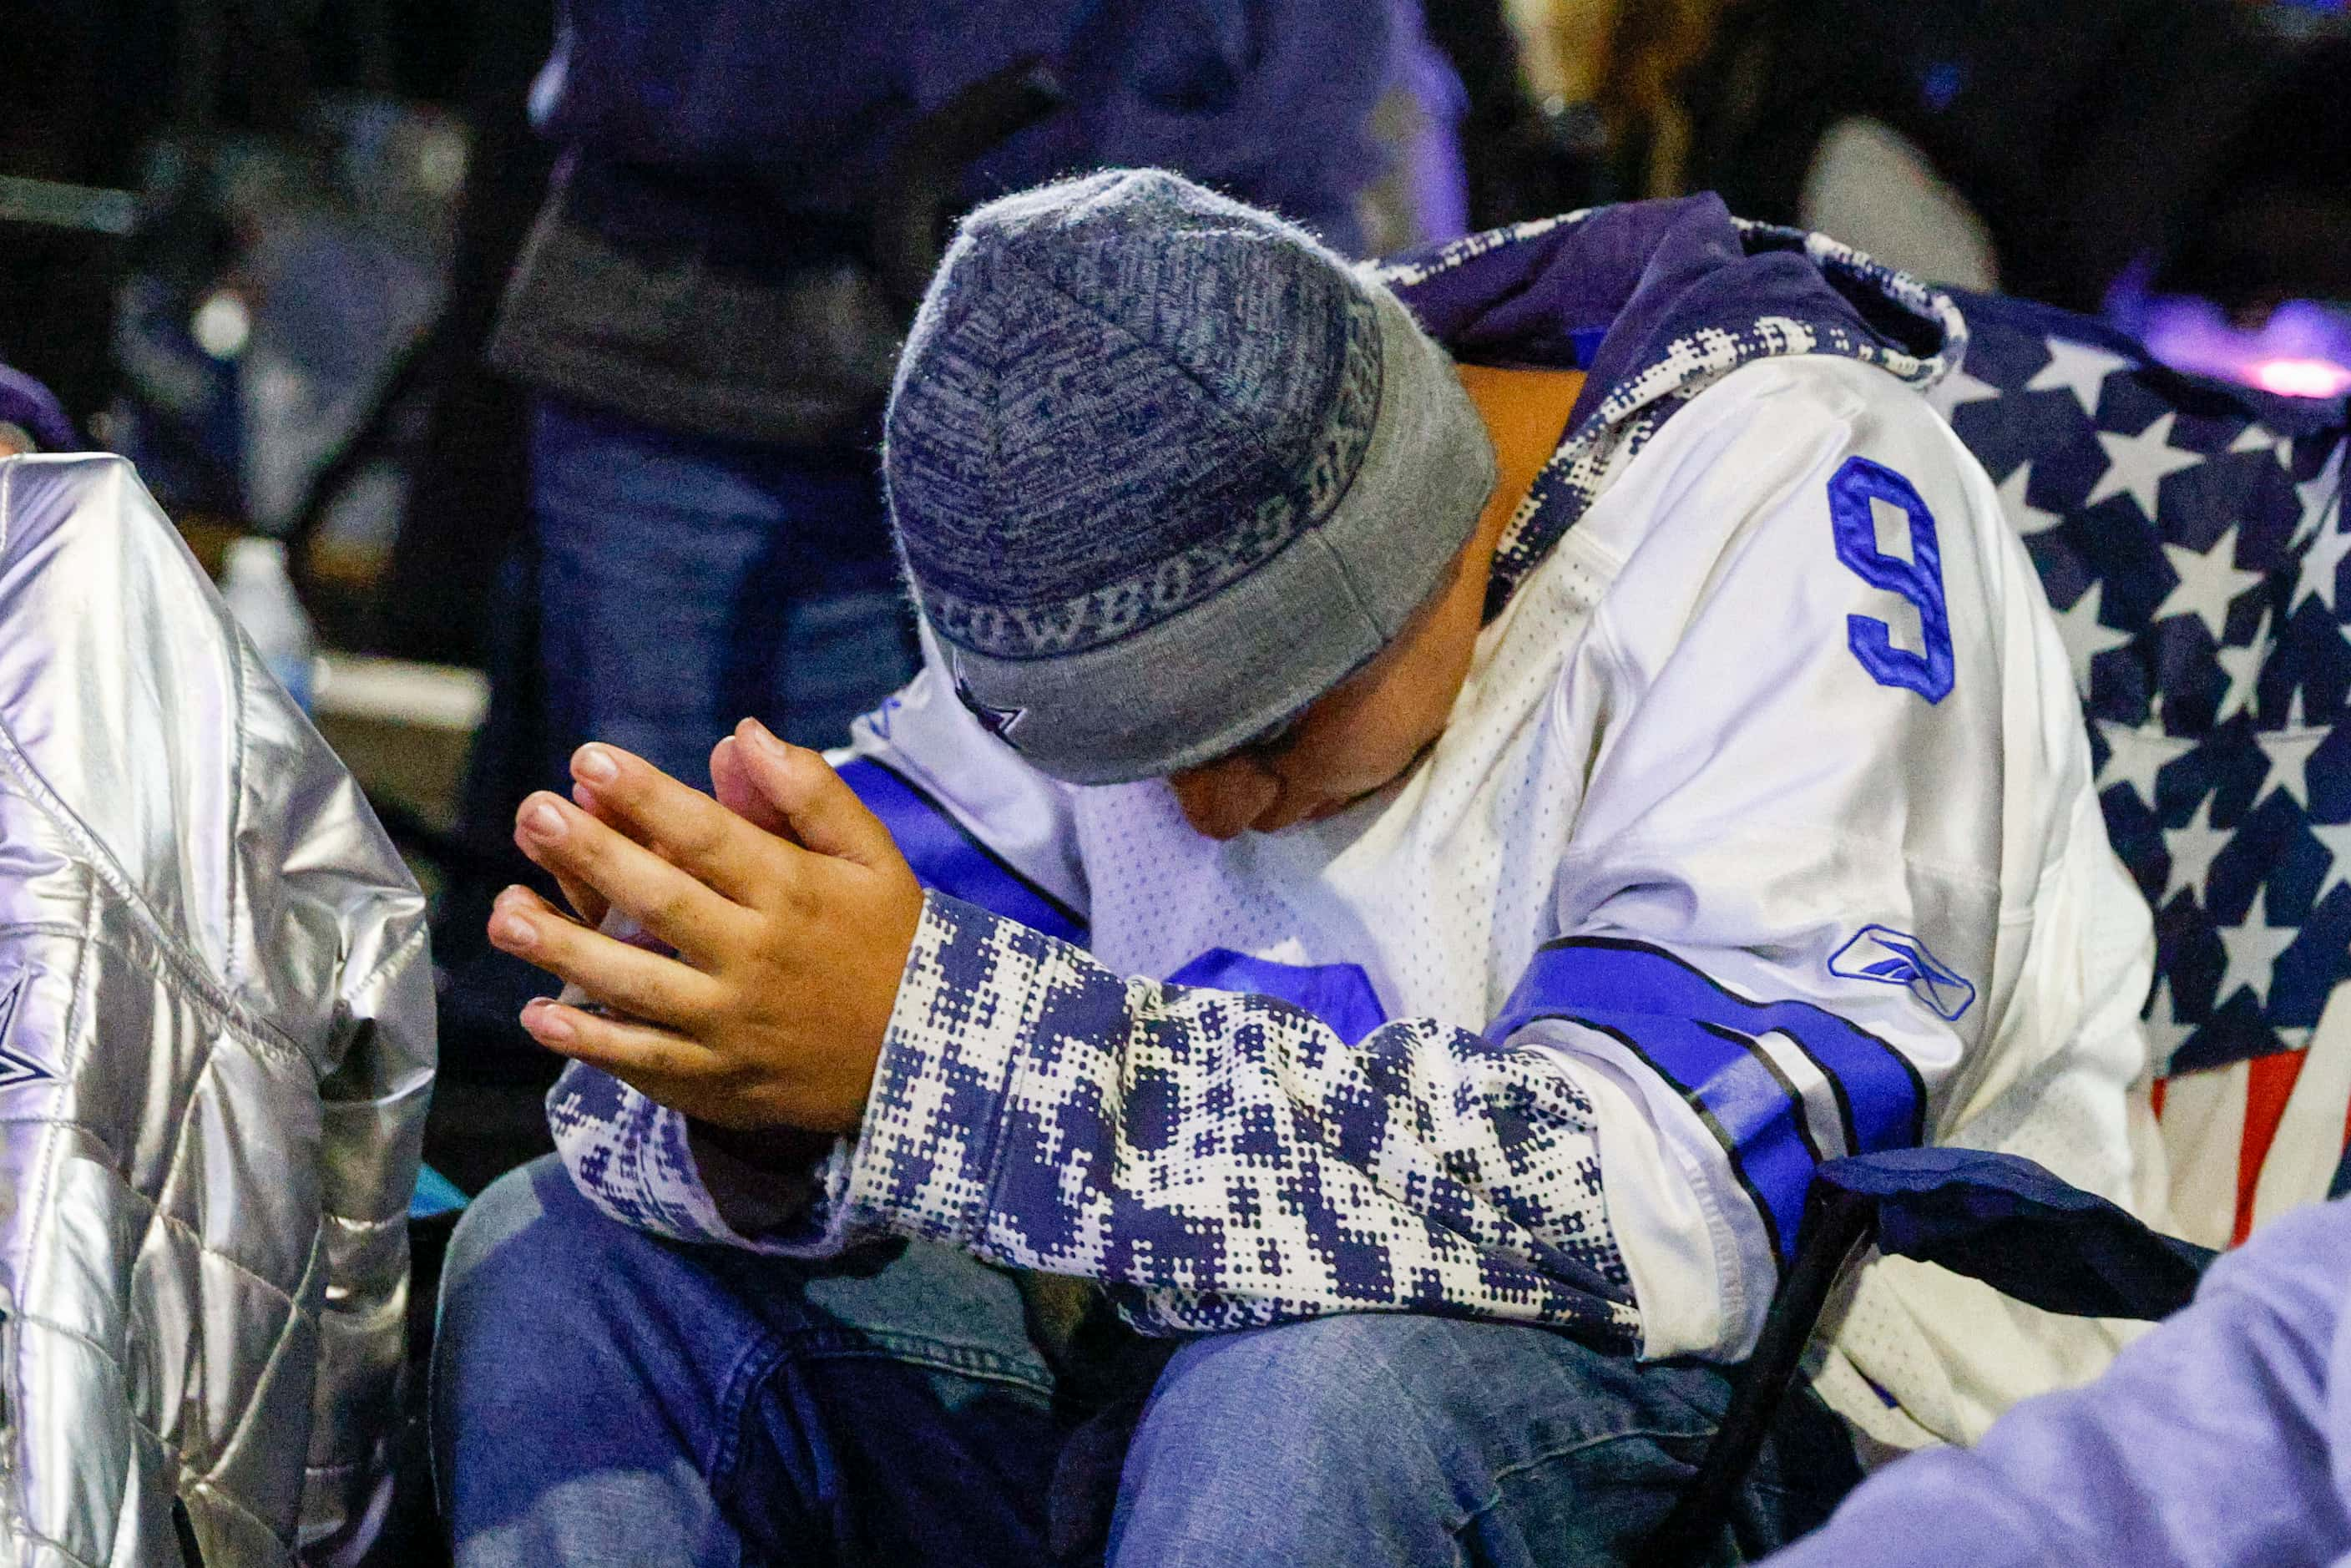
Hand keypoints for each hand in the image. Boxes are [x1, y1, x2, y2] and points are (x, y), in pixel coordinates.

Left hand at [487, 720, 924, 1133]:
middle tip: (533, 814)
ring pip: (636, 984)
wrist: (927, 1058)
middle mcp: (758, 956)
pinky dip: (591, 1042)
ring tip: (504, 912)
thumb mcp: (874, 857)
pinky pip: (645, 1060)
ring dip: (565, 949)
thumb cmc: (891, 940)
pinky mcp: (719, 1080)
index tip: (588, 758)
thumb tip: (741, 735)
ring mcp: (733, 1024)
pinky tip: (539, 1014)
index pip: (710, 836)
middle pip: (661, 901)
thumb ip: (811, 794)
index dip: (647, 796)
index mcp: (794, 893)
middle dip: (591, 854)